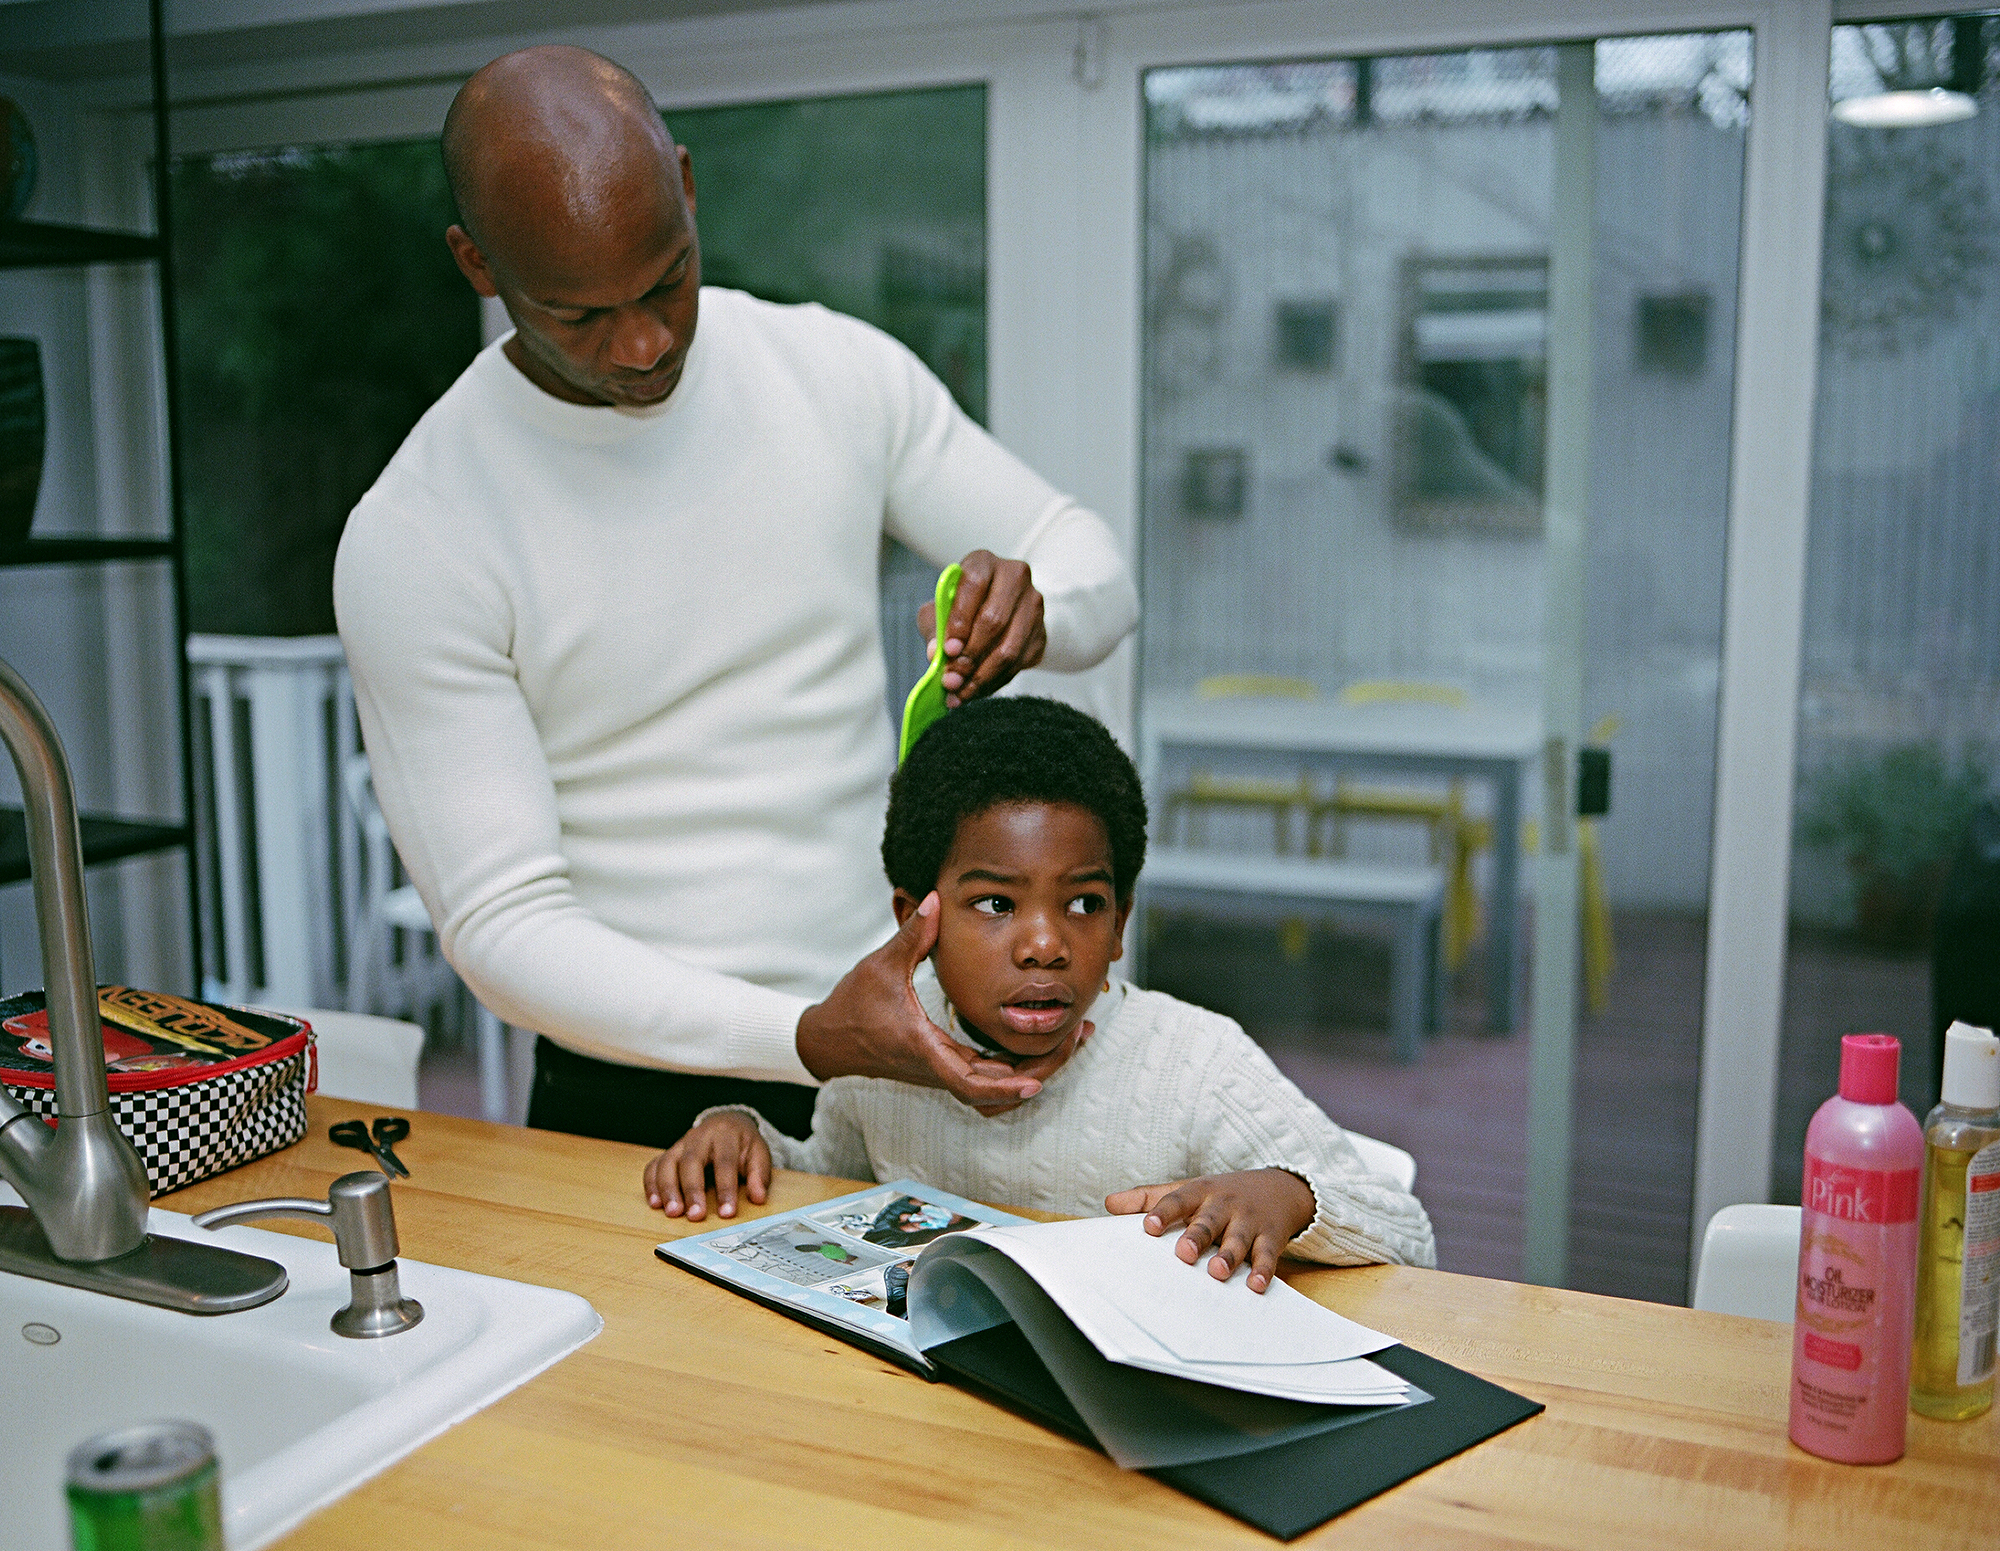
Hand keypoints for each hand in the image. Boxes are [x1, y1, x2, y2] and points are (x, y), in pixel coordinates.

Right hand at [645, 1110, 769, 1220]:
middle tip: (695, 1215)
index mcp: (725, 1135)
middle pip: (691, 1162)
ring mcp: (680, 1144)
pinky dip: (651, 1184)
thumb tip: (758, 1198)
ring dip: (668, 1189)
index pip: (724, 1162)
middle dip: (692, 1190)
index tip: (727, 1213)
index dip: (725, 1188)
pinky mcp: (668, 1153)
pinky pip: (654, 1166)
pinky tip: (655, 1203)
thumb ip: (759, 1175)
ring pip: (668, 1163)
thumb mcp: (758, 1154)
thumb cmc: (742, 1144)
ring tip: (673, 1212)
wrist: (726, 1123)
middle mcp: (698, 1137)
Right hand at [795, 893, 1079, 1106]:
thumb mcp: (881, 966)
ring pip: (996, 1085)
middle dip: (1040, 1071)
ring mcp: (942, 1069)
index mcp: (924, 1048)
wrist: (830, 1040)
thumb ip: (911, 935)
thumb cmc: (853, 1005)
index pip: (967, 1082)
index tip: (1035, 1083)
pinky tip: (1042, 1042)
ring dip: (1034, 1069)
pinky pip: (988, 1075)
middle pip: (996, 1090)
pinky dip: (1017, 1066)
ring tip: (1071, 1039)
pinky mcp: (945, 1064)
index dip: (1003, 1088)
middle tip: (1076, 1040)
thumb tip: (933, 899)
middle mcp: (937, 1066)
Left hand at [916, 550, 1045, 706]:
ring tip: (960, 693)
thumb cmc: (961, 606)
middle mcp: (1014, 577)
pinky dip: (994, 683)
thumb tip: (935, 654)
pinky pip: (1018, 664)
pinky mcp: (1041, 632)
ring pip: (1009, 648)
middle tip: (951, 680)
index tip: (948, 650)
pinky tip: (976, 692)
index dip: (960, 620)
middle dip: (970, 655)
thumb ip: (934, 628)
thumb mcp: (939, 610)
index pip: (974, 585)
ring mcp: (1033, 605)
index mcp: (984, 562)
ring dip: (982, 676)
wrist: (999, 610)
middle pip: (994, 620)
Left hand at [1105, 1170, 1315, 1292]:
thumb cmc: (1221, 1195)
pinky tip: (1254, 1285)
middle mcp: (1224, 1205)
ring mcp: (1249, 1221)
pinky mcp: (1271, 1237)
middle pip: (1208, 1220)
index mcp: (1200, 1192)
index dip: (1163, 1212)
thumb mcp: (1187, 1190)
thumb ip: (1148, 1198)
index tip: (1149, 1226)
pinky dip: (1263, 1270)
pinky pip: (1268, 1255)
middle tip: (1184, 1253)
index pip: (1178, 1200)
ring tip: (1217, 1271)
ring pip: (1238, 1238)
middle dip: (1197, 1236)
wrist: (1279, 1188)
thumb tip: (1109, 1204)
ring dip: (1229, 1254)